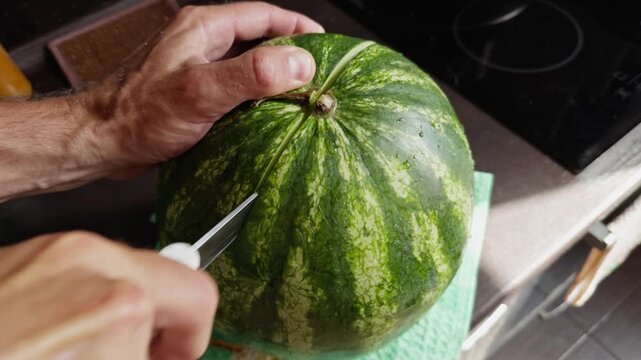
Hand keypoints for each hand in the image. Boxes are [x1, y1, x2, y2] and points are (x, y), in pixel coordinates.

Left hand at [0, 231, 216, 359]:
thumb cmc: (17, 350)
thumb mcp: (99, 357)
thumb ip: (134, 348)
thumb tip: (151, 348)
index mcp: (118, 303)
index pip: (198, 301)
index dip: (190, 345)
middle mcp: (90, 260)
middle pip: (174, 280)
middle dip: (164, 327)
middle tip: (135, 356)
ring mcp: (55, 250)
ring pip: (130, 273)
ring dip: (123, 316)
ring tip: (83, 349)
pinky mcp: (28, 251)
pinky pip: (86, 269)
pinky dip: (85, 303)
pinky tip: (52, 337)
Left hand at [76, 2, 322, 176]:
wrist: (102, 142)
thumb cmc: (138, 115)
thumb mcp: (201, 91)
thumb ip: (251, 75)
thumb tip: (299, 64)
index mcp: (203, 28)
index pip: (262, 15)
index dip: (296, 27)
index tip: (323, 44)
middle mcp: (200, 43)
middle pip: (258, 39)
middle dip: (289, 55)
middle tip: (315, 75)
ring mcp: (196, 68)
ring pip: (247, 66)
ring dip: (272, 80)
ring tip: (297, 97)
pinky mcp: (193, 94)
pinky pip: (234, 89)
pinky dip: (254, 99)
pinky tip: (265, 118)